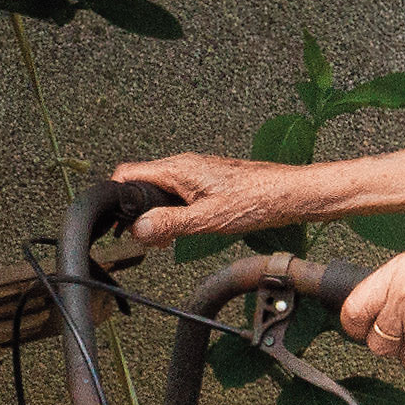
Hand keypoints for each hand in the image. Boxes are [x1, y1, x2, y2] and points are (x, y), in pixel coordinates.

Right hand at [112, 153, 335, 240]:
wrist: (288, 194)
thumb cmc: (257, 200)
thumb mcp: (207, 219)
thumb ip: (170, 224)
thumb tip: (139, 229)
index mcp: (178, 169)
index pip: (128, 174)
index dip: (116, 197)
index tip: (116, 221)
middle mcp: (184, 166)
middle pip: (142, 183)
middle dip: (137, 211)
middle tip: (144, 237)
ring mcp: (195, 172)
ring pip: (160, 190)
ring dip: (156, 214)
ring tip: (163, 238)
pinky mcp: (206, 181)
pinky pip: (177, 193)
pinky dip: (173, 211)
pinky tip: (184, 228)